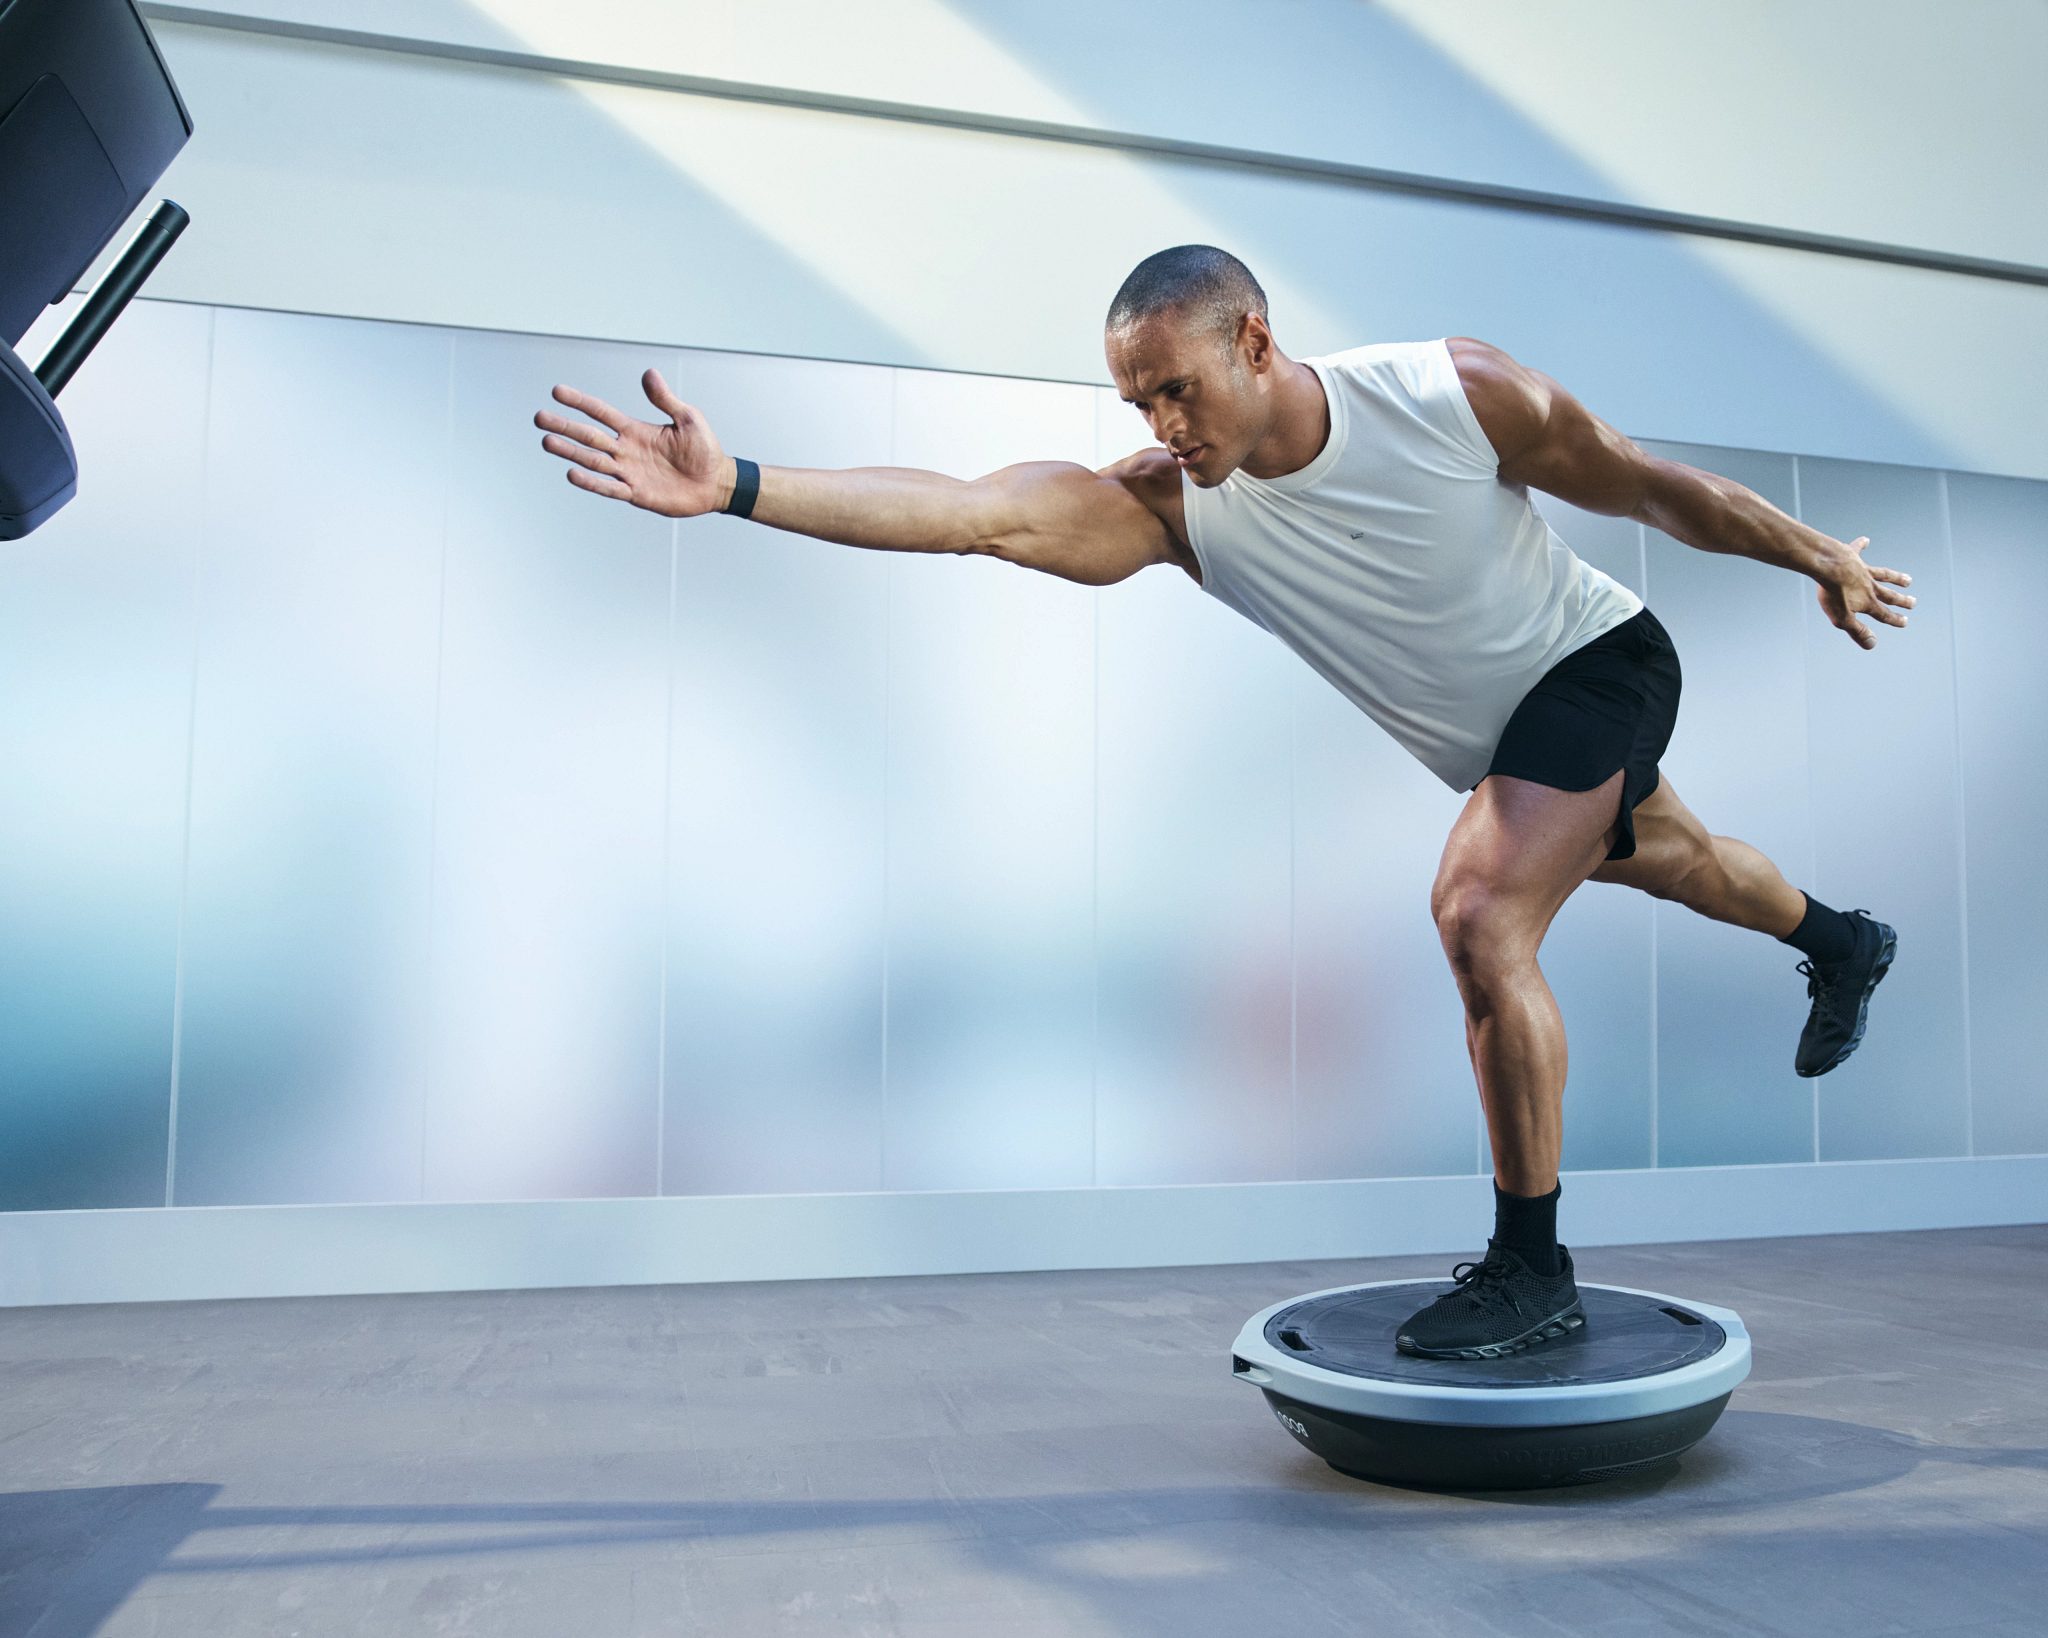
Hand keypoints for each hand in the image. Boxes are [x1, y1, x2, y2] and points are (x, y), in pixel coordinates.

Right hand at [534, 368, 730, 517]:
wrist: (716, 482)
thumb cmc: (704, 449)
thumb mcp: (687, 418)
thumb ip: (665, 399)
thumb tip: (648, 373)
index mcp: (635, 430)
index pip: (601, 412)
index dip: (580, 402)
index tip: (557, 392)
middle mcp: (626, 450)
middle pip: (589, 436)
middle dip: (564, 426)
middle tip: (538, 417)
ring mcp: (629, 472)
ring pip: (593, 461)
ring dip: (570, 452)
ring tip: (547, 442)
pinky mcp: (636, 493)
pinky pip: (610, 487)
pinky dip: (592, 482)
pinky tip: (572, 474)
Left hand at [1816, 536, 1913, 649]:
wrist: (1828, 566)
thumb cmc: (1833, 593)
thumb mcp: (1843, 618)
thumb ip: (1858, 631)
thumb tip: (1873, 645)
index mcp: (1868, 602)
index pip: (1883, 614)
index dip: (1894, 620)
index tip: (1904, 622)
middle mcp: (1869, 585)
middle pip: (1888, 595)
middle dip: (1901, 601)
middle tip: (1913, 603)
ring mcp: (1863, 570)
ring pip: (1884, 575)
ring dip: (1896, 578)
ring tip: (1908, 580)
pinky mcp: (1851, 556)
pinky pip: (1858, 550)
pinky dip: (1861, 545)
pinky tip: (1866, 540)